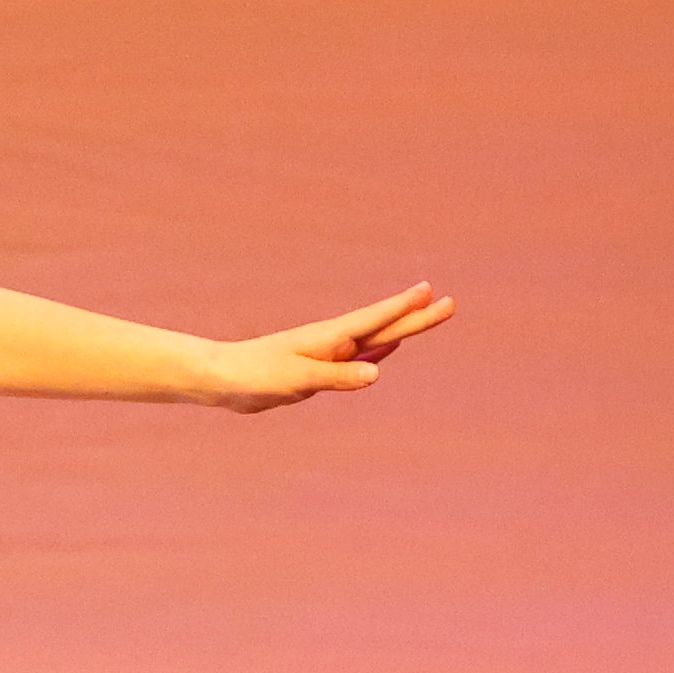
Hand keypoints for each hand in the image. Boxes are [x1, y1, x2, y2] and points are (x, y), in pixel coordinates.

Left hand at [208, 283, 451, 410]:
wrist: (223, 379)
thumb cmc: (255, 376)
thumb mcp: (298, 378)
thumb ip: (337, 376)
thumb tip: (377, 372)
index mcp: (331, 338)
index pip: (377, 320)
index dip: (406, 308)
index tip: (434, 293)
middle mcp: (334, 342)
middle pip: (385, 327)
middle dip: (417, 316)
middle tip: (450, 303)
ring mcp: (329, 354)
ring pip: (375, 340)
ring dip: (403, 328)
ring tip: (428, 316)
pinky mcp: (320, 368)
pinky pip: (359, 357)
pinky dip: (378, 350)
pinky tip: (388, 346)